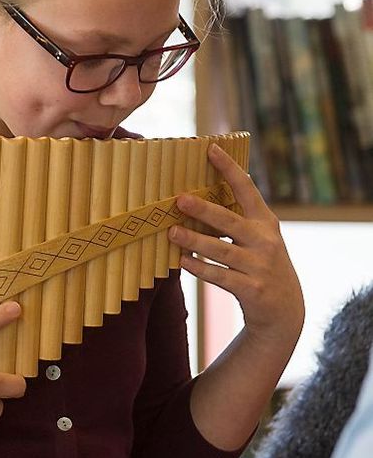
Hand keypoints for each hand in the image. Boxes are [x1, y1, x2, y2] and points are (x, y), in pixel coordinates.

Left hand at [168, 144, 303, 344]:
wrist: (285, 309)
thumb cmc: (260, 264)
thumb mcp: (257, 238)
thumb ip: (235, 219)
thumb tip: (192, 196)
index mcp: (265, 222)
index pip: (247, 189)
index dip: (229, 168)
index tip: (210, 148)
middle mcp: (265, 241)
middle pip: (230, 221)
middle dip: (204, 209)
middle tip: (179, 199)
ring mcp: (260, 266)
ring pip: (221, 250)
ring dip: (195, 240)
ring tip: (172, 232)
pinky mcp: (253, 290)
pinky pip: (221, 277)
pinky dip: (201, 268)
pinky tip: (182, 261)